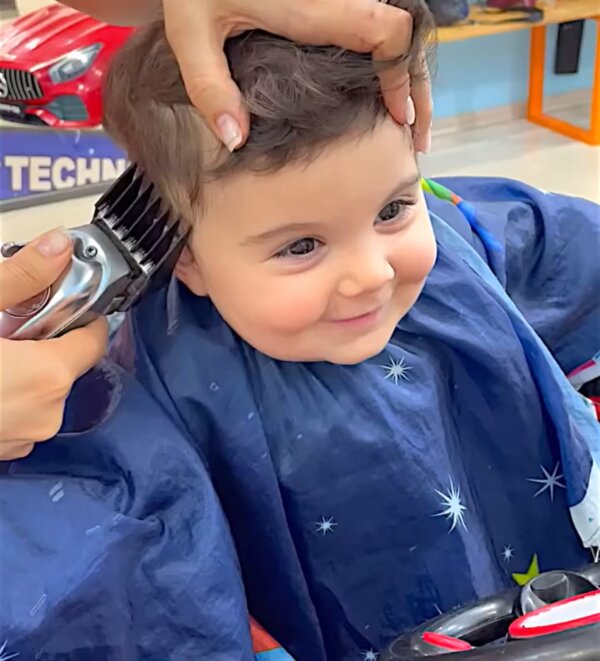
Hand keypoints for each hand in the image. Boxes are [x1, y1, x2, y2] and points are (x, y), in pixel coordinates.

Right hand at [0, 229, 107, 458]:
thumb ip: (22, 277)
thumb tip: (56, 247)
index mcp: (48, 378)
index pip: (94, 340)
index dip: (83, 316)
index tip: (64, 302)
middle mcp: (44, 415)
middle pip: (64, 363)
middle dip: (42, 340)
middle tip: (5, 324)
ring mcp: (22, 438)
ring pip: (39, 389)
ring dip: (22, 368)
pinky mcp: (1, 449)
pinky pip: (18, 411)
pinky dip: (6, 392)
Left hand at [162, 0, 431, 152]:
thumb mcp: (189, 33)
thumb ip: (210, 87)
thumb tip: (237, 141)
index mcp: (311, 5)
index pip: (385, 30)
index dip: (400, 74)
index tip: (398, 118)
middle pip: (402, 32)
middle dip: (417, 84)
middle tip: (417, 135)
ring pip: (394, 27)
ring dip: (408, 72)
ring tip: (410, 120)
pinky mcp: (331, 0)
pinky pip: (377, 24)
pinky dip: (389, 58)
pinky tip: (385, 90)